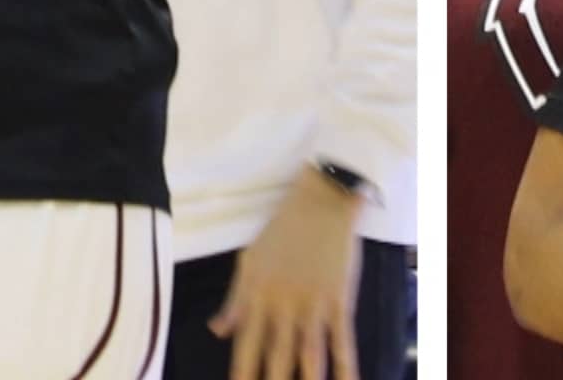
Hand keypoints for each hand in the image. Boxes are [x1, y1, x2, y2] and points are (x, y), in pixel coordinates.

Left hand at [211, 168, 364, 379]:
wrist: (321, 200)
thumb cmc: (282, 229)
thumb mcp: (250, 260)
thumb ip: (234, 299)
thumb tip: (216, 330)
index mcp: (256, 296)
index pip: (245, 347)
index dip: (242, 374)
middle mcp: (282, 304)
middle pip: (276, 356)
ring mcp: (312, 303)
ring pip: (309, 354)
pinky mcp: (338, 298)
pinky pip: (342, 339)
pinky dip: (346, 366)